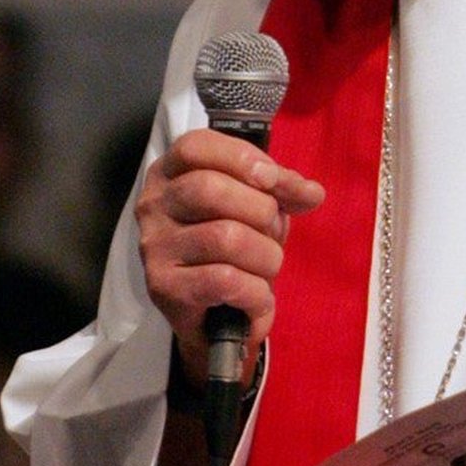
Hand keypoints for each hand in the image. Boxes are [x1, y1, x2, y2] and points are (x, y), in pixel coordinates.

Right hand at [136, 129, 323, 387]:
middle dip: (261, 212)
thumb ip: (280, 190)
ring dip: (265, 256)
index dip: (240, 157)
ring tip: (267, 269)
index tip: (271, 180)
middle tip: (273, 233)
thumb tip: (311, 192)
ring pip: (224, 237)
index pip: (195, 146)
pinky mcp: (163, 288)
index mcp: (170, 174)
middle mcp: (154, 206)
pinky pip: (224, 280)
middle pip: (210, 189)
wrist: (212, 319)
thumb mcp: (257, 209)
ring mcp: (154, 248)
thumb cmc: (232, 251)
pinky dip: (256, 292)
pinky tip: (257, 297)